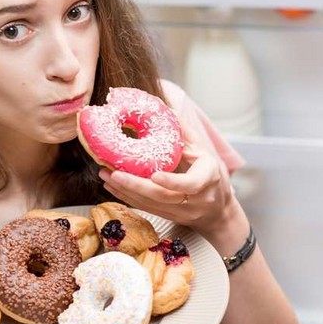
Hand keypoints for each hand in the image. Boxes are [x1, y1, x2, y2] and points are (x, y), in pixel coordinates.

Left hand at [98, 127, 240, 237]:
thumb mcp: (204, 151)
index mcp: (207, 179)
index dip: (172, 182)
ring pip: (150, 204)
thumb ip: (184, 133)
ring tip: (105, 175)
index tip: (155, 175)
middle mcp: (195, 200)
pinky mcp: (168, 216)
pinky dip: (126, 196)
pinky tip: (111, 185)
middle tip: (113, 173)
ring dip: (125, 190)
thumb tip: (164, 107)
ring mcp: (181, 212)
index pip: (191, 184)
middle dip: (135, 185)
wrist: (217, 209)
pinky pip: (145, 208)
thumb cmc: (210, 174)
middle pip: (162, 197)